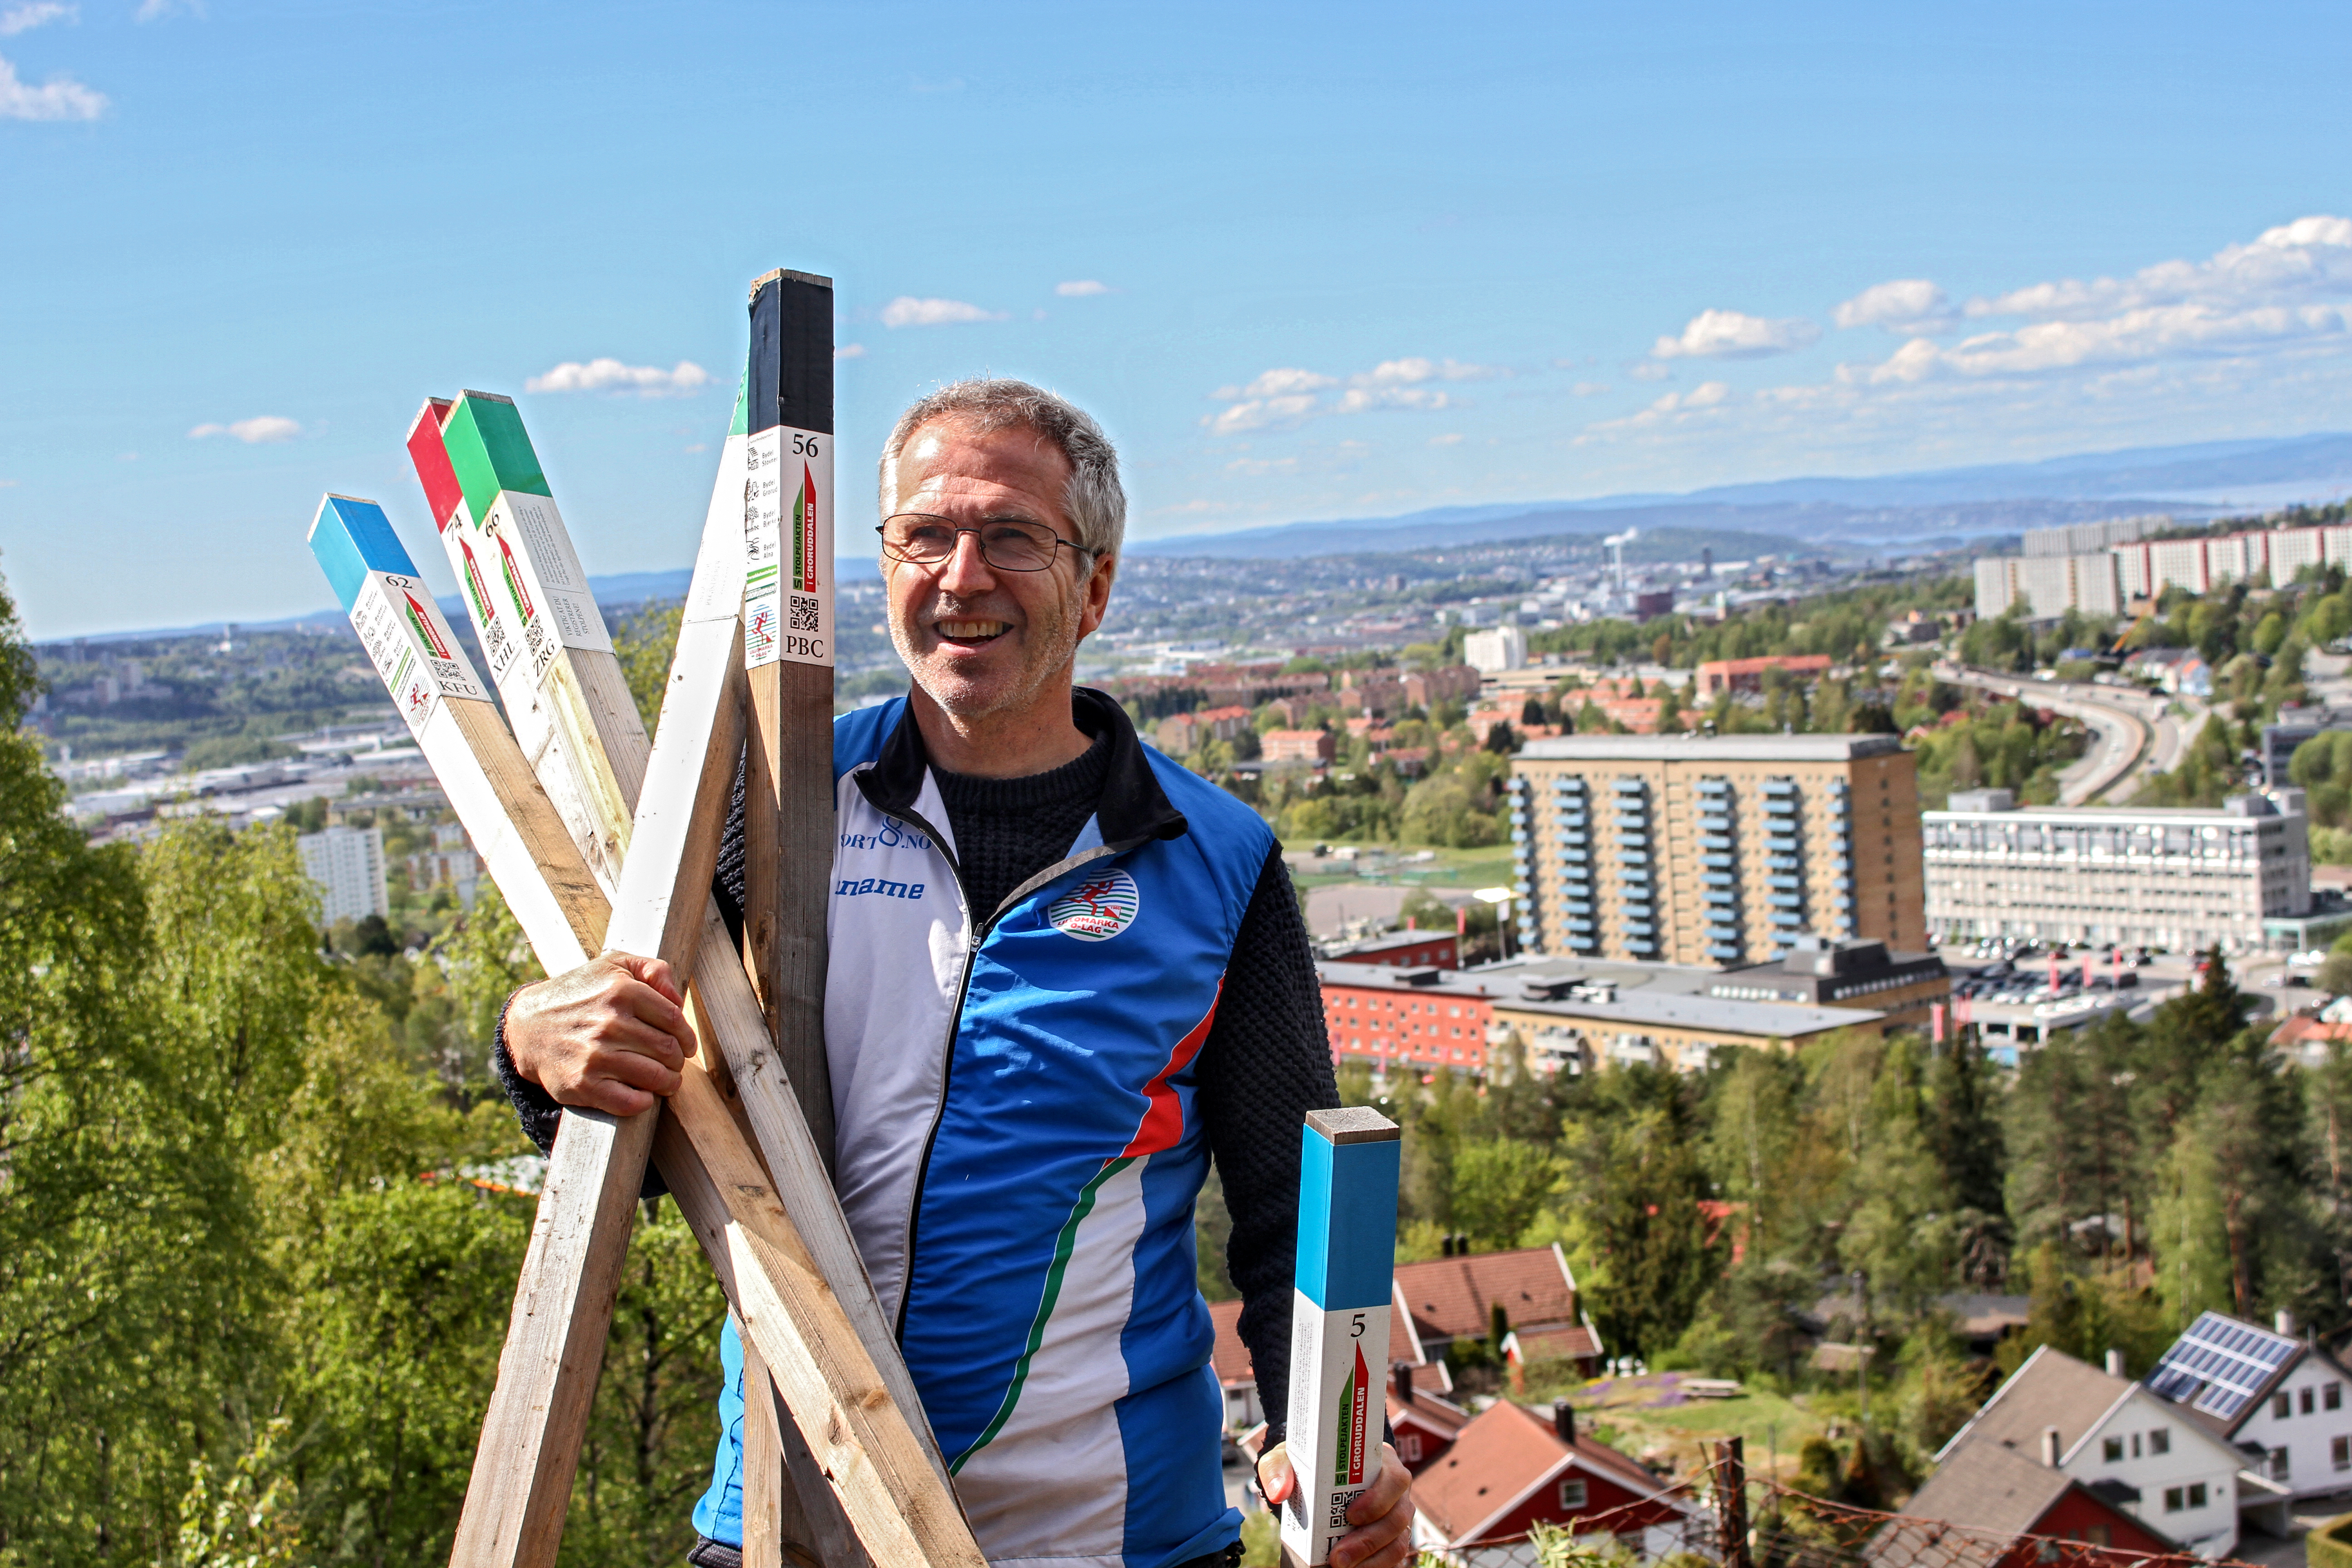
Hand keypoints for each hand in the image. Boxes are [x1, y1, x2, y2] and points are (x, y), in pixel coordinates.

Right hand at [502, 953, 696, 1115]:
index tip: (687, 1046)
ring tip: (666, 1081)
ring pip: (655, 1077)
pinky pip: (629, 1102)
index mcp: (621, 991)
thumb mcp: (615, 965)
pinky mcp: (582, 1084)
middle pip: (668, 1050)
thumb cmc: (580, 994)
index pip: (674, 1020)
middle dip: (677, 1061)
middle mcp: (609, 1023)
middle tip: (674, 1064)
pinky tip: (644, 1096)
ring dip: (668, 1083)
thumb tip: (678, 999)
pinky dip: (644, 1103)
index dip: (686, 1037)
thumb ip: (654, 969)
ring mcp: (595, 1056)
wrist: (528, 1026)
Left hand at [1256, 1440, 1414, 1567]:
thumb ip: (1279, 1468)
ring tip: (1341, 1566)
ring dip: (1371, 1559)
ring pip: (1397, 1541)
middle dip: (1369, 1540)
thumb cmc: (1307, 1465)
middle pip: (1398, 1516)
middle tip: (1338, 1557)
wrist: (1311, 1481)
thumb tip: (1279, 1492)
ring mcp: (1396, 1516)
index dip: (1378, 1499)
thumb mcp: (1288, 1459)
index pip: (1394, 1478)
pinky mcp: (1391, 1538)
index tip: (1350, 1516)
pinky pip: (1392, 1557)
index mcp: (1380, 1462)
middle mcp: (1394, 1490)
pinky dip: (1374, 1566)